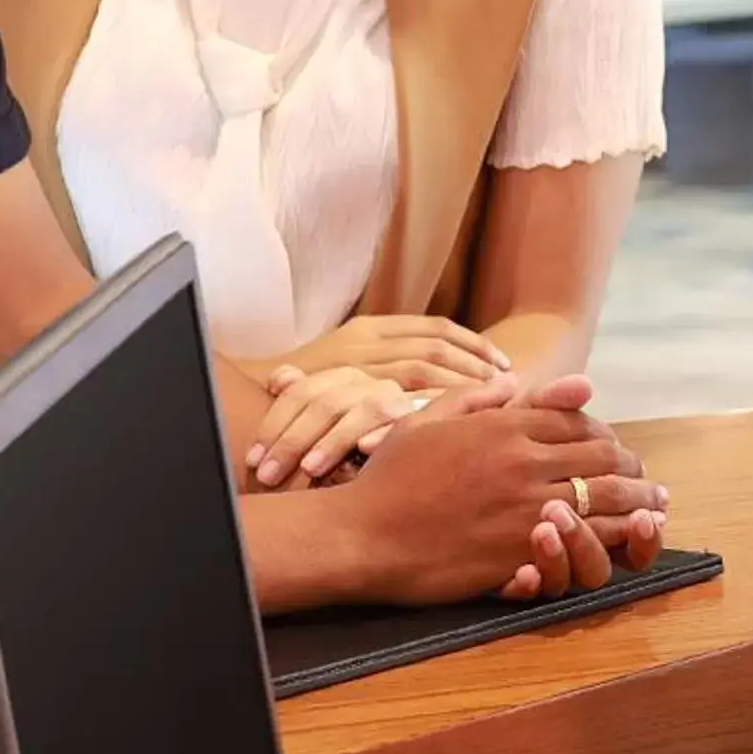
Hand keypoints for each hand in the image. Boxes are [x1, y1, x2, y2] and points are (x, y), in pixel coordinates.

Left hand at [243, 366, 415, 490]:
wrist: (438, 426)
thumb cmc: (374, 428)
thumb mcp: (339, 410)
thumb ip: (308, 394)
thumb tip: (279, 379)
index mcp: (342, 378)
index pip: (300, 392)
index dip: (273, 424)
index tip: (253, 459)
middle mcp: (368, 383)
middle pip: (324, 402)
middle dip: (292, 439)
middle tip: (268, 475)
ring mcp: (397, 398)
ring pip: (361, 410)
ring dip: (333, 440)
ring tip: (309, 469)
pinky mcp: (426, 416)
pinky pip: (403, 422)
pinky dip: (384, 434)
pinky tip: (366, 450)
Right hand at [263, 315, 507, 393]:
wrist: (246, 405)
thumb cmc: (302, 394)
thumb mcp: (347, 368)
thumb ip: (386, 365)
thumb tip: (440, 373)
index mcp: (367, 329)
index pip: (434, 328)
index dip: (472, 345)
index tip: (502, 364)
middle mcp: (362, 342)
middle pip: (434, 346)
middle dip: (474, 365)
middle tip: (505, 387)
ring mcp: (350, 366)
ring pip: (420, 368)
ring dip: (457, 385)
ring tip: (487, 406)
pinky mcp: (340, 393)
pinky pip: (393, 399)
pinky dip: (427, 409)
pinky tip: (454, 425)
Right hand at [340, 375, 669, 603]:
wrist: (362, 536)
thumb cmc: (388, 479)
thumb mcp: (425, 420)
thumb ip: (474, 397)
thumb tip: (512, 381)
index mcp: (503, 427)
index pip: (575, 421)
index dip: (604, 432)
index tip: (617, 447)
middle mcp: (522, 462)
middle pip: (602, 456)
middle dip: (632, 468)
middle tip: (648, 481)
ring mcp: (526, 507)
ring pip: (604, 498)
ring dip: (637, 503)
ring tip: (654, 508)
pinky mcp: (523, 551)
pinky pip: (585, 541)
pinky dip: (614, 538)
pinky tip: (628, 541)